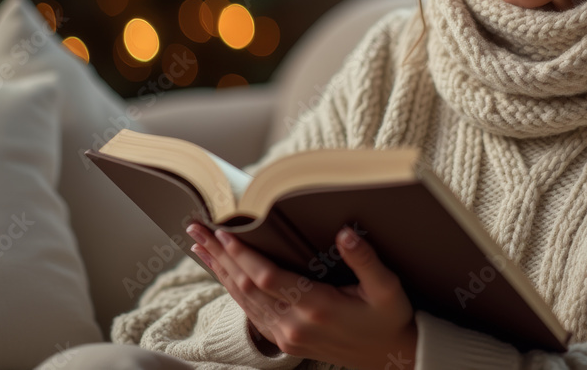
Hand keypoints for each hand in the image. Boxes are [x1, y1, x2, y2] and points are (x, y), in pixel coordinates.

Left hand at [187, 222, 416, 369]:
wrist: (390, 356)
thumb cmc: (389, 318)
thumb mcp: (387, 288)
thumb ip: (365, 260)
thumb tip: (345, 232)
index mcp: (318, 308)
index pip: (268, 278)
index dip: (244, 255)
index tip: (225, 232)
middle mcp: (295, 325)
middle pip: (246, 287)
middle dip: (219, 256)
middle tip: (196, 229)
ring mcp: (287, 335)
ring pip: (243, 300)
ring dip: (219, 271)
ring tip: (200, 246)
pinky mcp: (285, 340)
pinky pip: (250, 312)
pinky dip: (231, 290)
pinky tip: (222, 274)